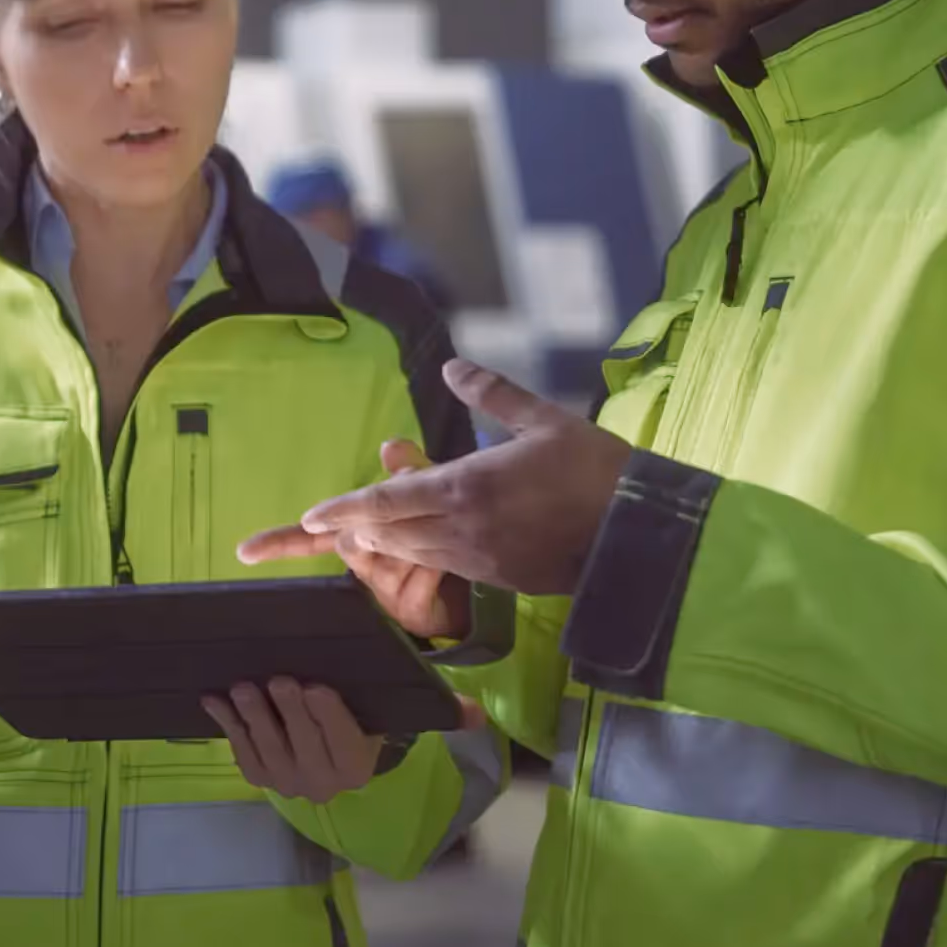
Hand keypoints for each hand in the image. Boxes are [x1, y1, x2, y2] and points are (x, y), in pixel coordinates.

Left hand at [202, 678, 380, 803]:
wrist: (325, 749)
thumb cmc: (349, 715)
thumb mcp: (362, 706)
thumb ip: (353, 689)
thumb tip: (357, 645)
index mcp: (356, 766)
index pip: (345, 741)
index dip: (330, 715)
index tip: (315, 688)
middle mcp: (324, 783)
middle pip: (306, 746)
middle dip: (291, 712)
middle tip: (279, 682)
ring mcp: (288, 783)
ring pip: (270, 750)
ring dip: (255, 717)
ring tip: (242, 689)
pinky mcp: (259, 778)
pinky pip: (242, 751)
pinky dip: (228, 724)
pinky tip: (213, 700)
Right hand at [238, 440, 471, 639]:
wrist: (480, 590)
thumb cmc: (450, 538)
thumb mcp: (433, 495)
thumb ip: (413, 471)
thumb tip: (389, 444)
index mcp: (360, 538)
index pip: (315, 538)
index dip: (281, 542)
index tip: (245, 551)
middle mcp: (366, 565)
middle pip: (351, 541)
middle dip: (384, 520)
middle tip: (421, 507)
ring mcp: (385, 592)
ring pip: (386, 554)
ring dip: (418, 540)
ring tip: (441, 534)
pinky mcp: (410, 612)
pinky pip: (418, 578)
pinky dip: (438, 565)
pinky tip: (450, 565)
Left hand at [298, 360, 632, 596]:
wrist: (636, 535)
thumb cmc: (593, 469)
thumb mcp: (544, 419)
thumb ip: (492, 392)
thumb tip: (452, 366)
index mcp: (467, 487)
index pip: (387, 502)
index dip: (345, 509)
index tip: (309, 515)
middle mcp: (462, 529)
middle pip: (390, 533)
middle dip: (351, 530)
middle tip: (314, 528)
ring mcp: (479, 560)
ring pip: (413, 553)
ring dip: (382, 543)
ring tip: (356, 533)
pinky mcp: (500, 580)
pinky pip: (445, 566)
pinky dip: (419, 553)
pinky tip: (416, 542)